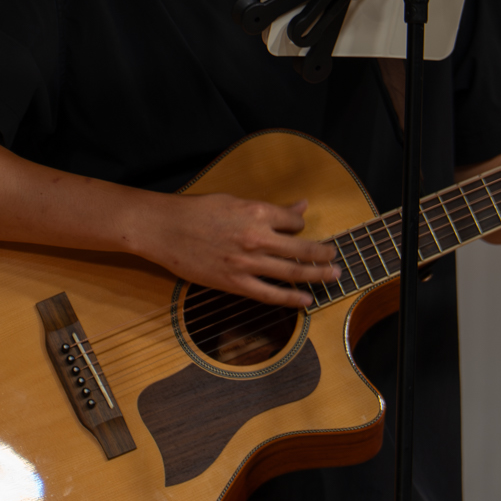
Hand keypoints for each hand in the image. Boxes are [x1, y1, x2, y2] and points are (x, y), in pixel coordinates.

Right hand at [133, 193, 339, 307]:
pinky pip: (270, 294)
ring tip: (333, 277)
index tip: (300, 231)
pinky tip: (306, 299)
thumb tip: (300, 207)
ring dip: (317, 275)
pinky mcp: (234, 282)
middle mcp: (257, 237)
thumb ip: (270, 209)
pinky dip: (291, 298)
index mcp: (257, 212)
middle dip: (324, 254)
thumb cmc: (196, 210)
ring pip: (292, 272)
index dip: (300, 226)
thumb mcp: (235, 201)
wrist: (164, 229)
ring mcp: (247, 262)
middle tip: (336, 258)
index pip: (293, 222)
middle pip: (303, 249)